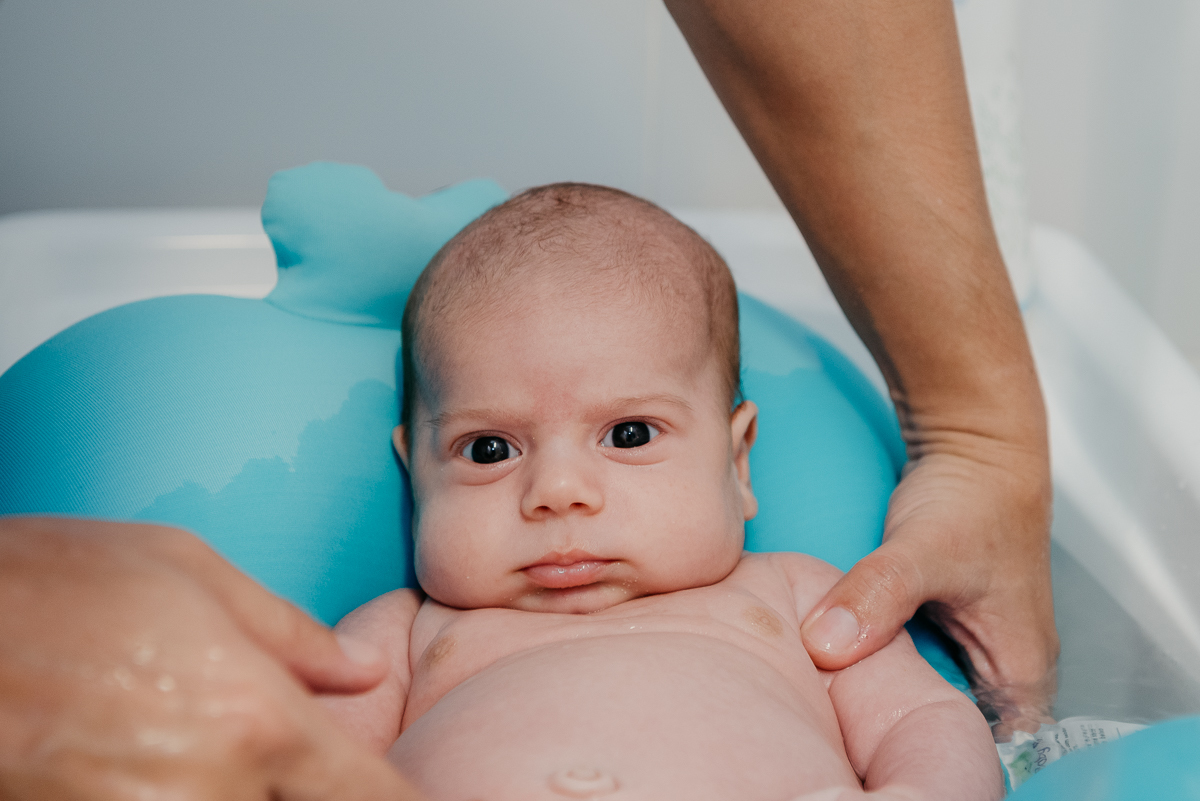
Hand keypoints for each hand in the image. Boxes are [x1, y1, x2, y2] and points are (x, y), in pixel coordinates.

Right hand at [0, 517, 424, 799]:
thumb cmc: (53, 582)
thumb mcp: (189, 571)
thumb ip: (291, 634)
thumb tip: (362, 671)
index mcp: (256, 720)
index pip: (369, 794)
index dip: (396, 797)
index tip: (403, 790)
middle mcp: (211, 792)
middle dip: (310, 787)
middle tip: (283, 752)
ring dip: (246, 791)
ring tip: (198, 737)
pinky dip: (189, 796)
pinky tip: (157, 759)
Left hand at [800, 444, 1057, 737]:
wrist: (974, 445)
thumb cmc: (974, 497)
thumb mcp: (925, 549)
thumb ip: (879, 595)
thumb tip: (826, 644)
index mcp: (1020, 673)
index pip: (978, 745)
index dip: (922, 741)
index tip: (863, 728)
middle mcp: (1001, 669)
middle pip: (944, 720)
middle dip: (892, 717)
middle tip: (834, 708)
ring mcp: (973, 646)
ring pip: (921, 688)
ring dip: (881, 684)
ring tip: (832, 683)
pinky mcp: (943, 623)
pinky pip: (906, 656)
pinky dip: (876, 653)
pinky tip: (841, 651)